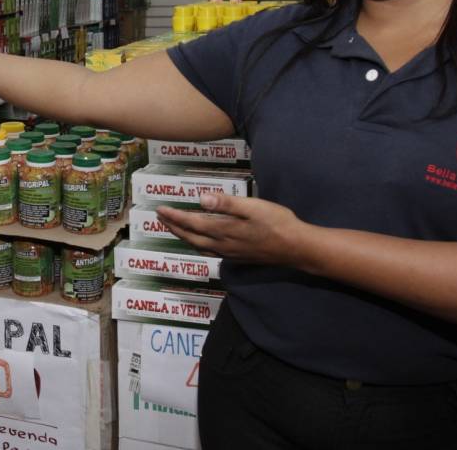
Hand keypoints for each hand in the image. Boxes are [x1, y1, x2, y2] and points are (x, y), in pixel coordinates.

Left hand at [156, 193, 307, 264]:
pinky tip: (200, 243)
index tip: (160, 209)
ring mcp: (229, 253)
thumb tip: (201, 199)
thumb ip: (226, 204)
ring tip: (173, 228)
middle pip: (190, 237)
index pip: (191, 223)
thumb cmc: (277, 223)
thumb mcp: (253, 207)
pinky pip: (209, 252)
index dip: (174, 217)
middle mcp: (222, 244)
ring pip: (198, 246)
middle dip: (173, 227)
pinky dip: (197, 246)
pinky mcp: (237, 257)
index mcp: (224, 230)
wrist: (295, 247)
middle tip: (160, 217)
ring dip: (183, 237)